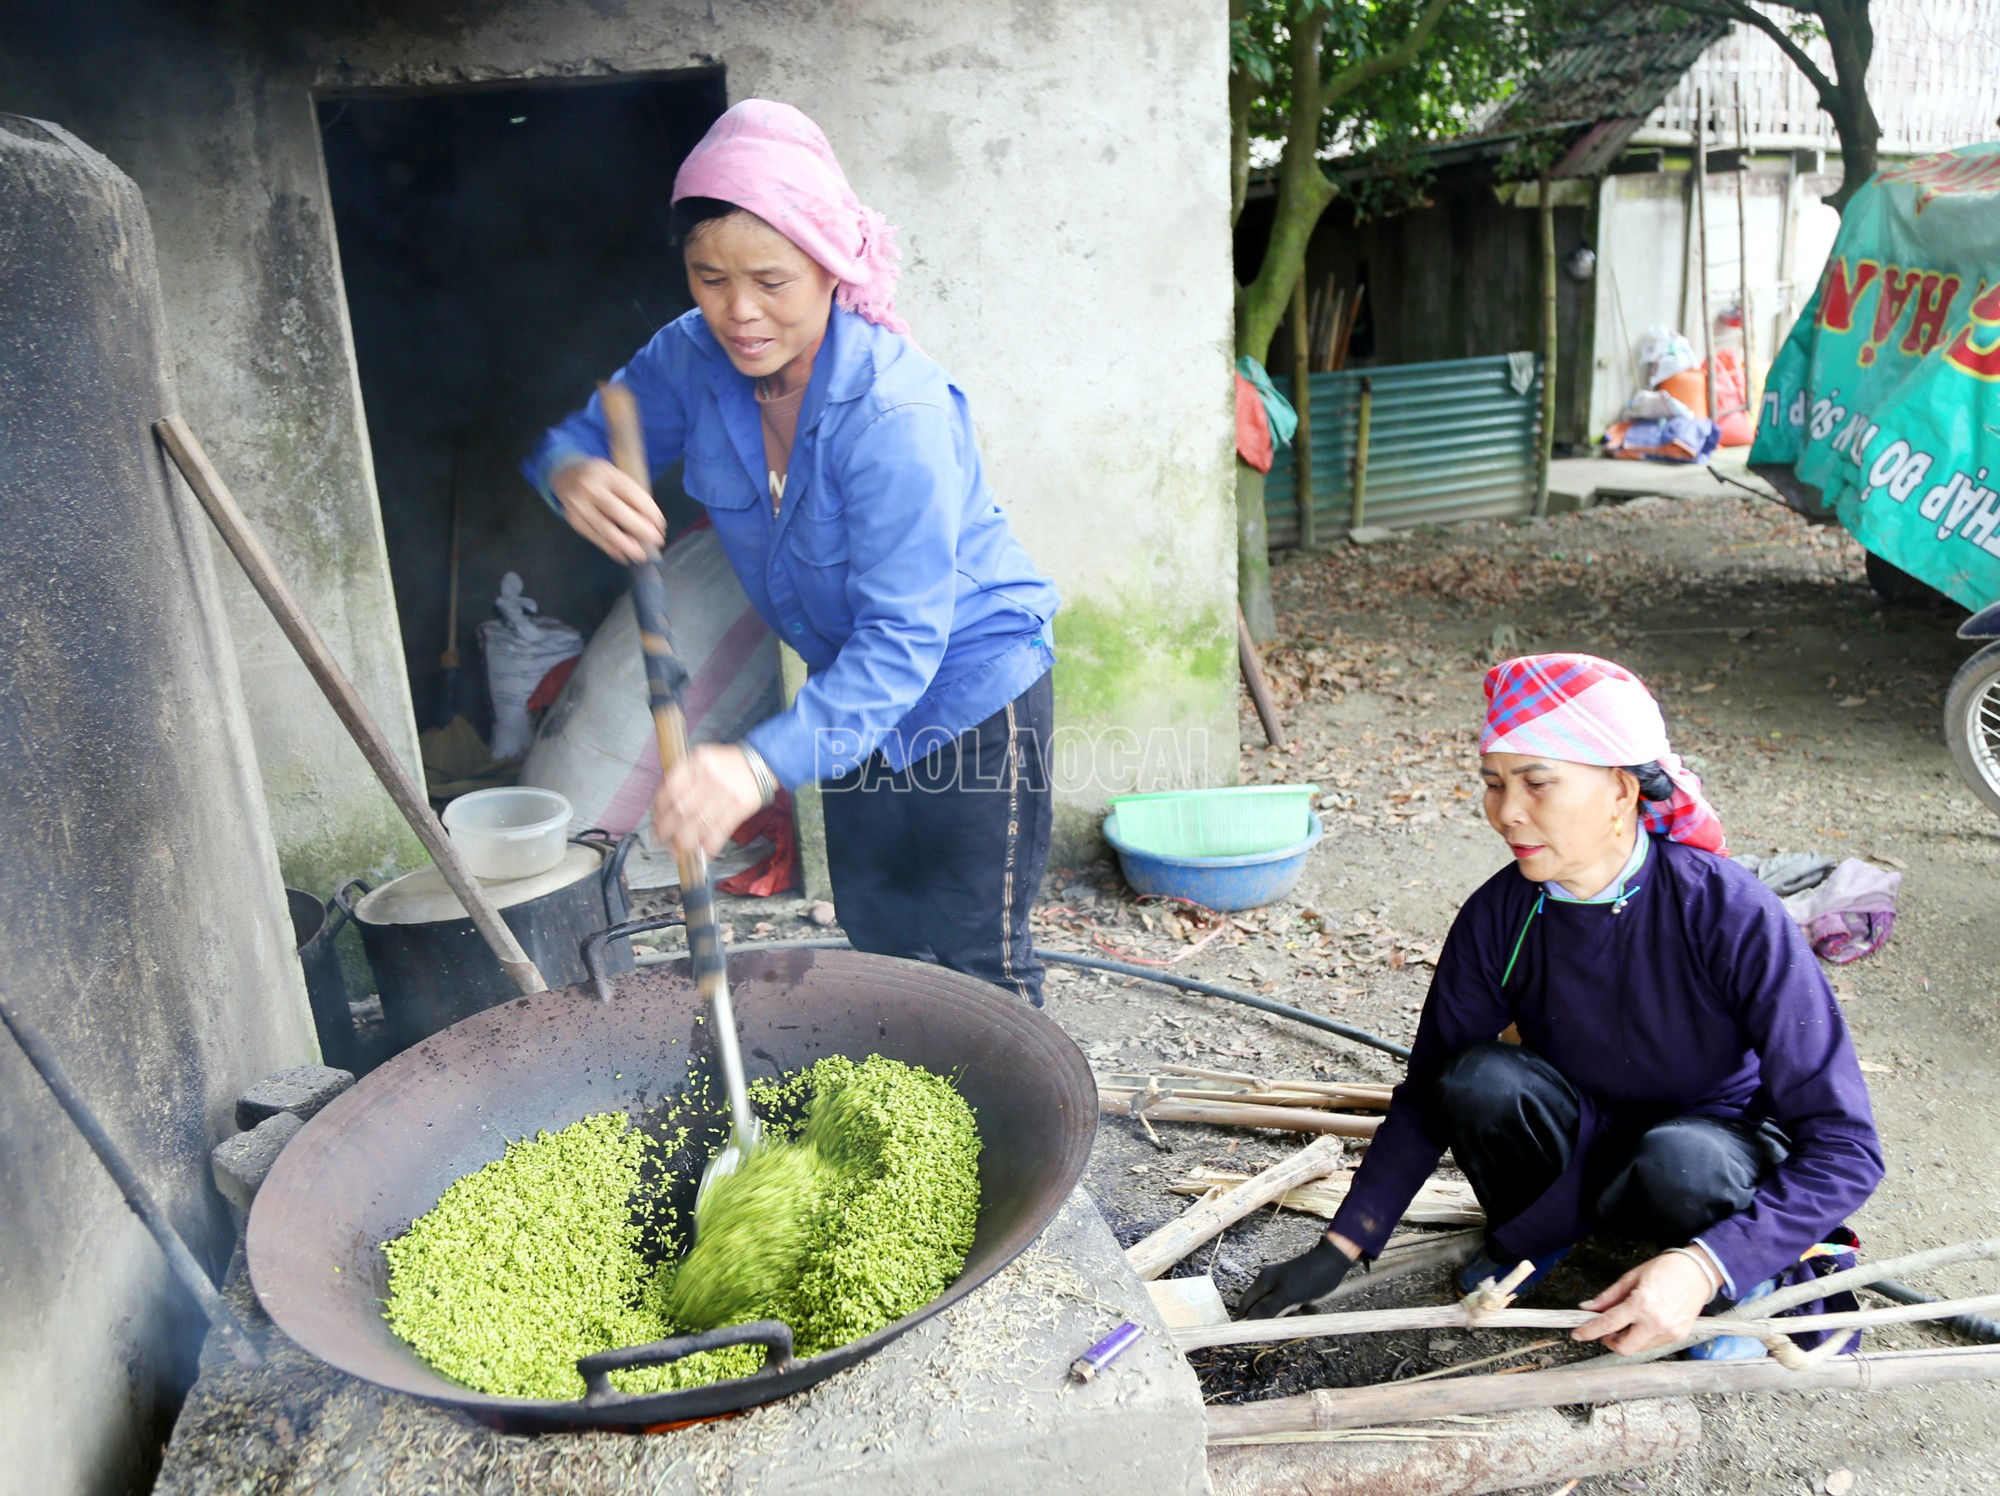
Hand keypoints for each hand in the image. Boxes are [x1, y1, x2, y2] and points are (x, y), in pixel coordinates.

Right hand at [551, 457, 665, 563]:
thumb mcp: (615, 475)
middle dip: (639, 528)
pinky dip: (609, 547)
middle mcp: (589, 488)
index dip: (648, 510)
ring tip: (641, 555)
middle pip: (616, 511)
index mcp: (605, 472)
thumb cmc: (600, 478)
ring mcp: (578, 505)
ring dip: (625, 544)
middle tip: (656, 541)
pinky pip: (593, 536)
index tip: (661, 525)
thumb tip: (651, 522)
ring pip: (604, 528)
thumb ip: (630, 494)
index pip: (630, 493)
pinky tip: (622, 555)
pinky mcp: (573, 519)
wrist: (565, 475)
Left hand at [651, 744, 764, 860]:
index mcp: (697, 762)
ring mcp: (725, 794)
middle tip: (659, 839)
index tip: (656, 820)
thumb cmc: (726, 763)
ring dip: (685, 842)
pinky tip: (703, 854)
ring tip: (676, 851)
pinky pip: (721, 830)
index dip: (659, 809)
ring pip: (699, 823)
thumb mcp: (701, 757)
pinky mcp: (739, 808)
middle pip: (682, 809)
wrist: (760, 763)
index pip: (671, 789)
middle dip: (666, 829)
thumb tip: (664, 804)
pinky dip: (710, 845)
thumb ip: (683, 776)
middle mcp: (709, 778)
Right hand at [1238, 1233, 1358, 1319]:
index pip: (1246, 1304)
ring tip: (1305, 1313)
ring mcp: (1282, 1285)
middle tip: (1286, 1326)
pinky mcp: (1295, 1289)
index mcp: (1264, 1282)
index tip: (1251, 1335)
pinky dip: (1301, 1311)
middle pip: (1263, 1308)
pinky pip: (1292, 1306)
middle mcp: (1270, 1283)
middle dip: (1274, 1320)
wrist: (1334, 1260)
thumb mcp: (1288, 1295)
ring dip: (1291, 1316)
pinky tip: (1311, 1308)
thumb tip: (1248, 1321)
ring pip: (1280, 1309)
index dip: (1245, 1319)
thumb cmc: (1310, 1278)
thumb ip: (1267, 1308)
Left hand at [1571, 1250, 1714, 1353]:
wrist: (1698, 1272)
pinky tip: (1643, 1323)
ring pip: (1638, 1348)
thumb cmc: (1665, 1270)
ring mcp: (1669, 1332)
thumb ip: (1608, 1297)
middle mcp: (1656, 1322)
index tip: (1577, 1334)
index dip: (1589, 1331)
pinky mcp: (1679, 1336)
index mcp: (1642, 1304)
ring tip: (1627, 1322)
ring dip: (1627, 1339)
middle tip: (1605, 1329)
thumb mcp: (1631, 1277)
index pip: (1608, 1324)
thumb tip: (1588, 1308)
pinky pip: (1653, 1344)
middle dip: (1609, 1341)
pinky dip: (1642, 1337)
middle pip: (1624, 1347)